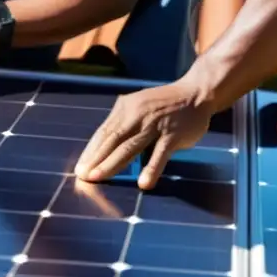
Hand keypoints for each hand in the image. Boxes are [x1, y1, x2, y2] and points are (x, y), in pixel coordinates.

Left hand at [74, 78, 213, 190]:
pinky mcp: (172, 135)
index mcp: (126, 108)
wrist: (196, 92)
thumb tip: (106, 149)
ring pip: (129, 147)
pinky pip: (160, 154)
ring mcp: (154, 124)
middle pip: (112, 140)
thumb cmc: (165, 104)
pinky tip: (143, 183)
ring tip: (98, 178)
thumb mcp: (139, 106)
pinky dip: (151, 168)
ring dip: (112, 164)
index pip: (104, 132)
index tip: (80, 167)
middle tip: (83, 176)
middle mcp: (137, 115)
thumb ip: (125, 124)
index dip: (91, 150)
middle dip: (95, 159)